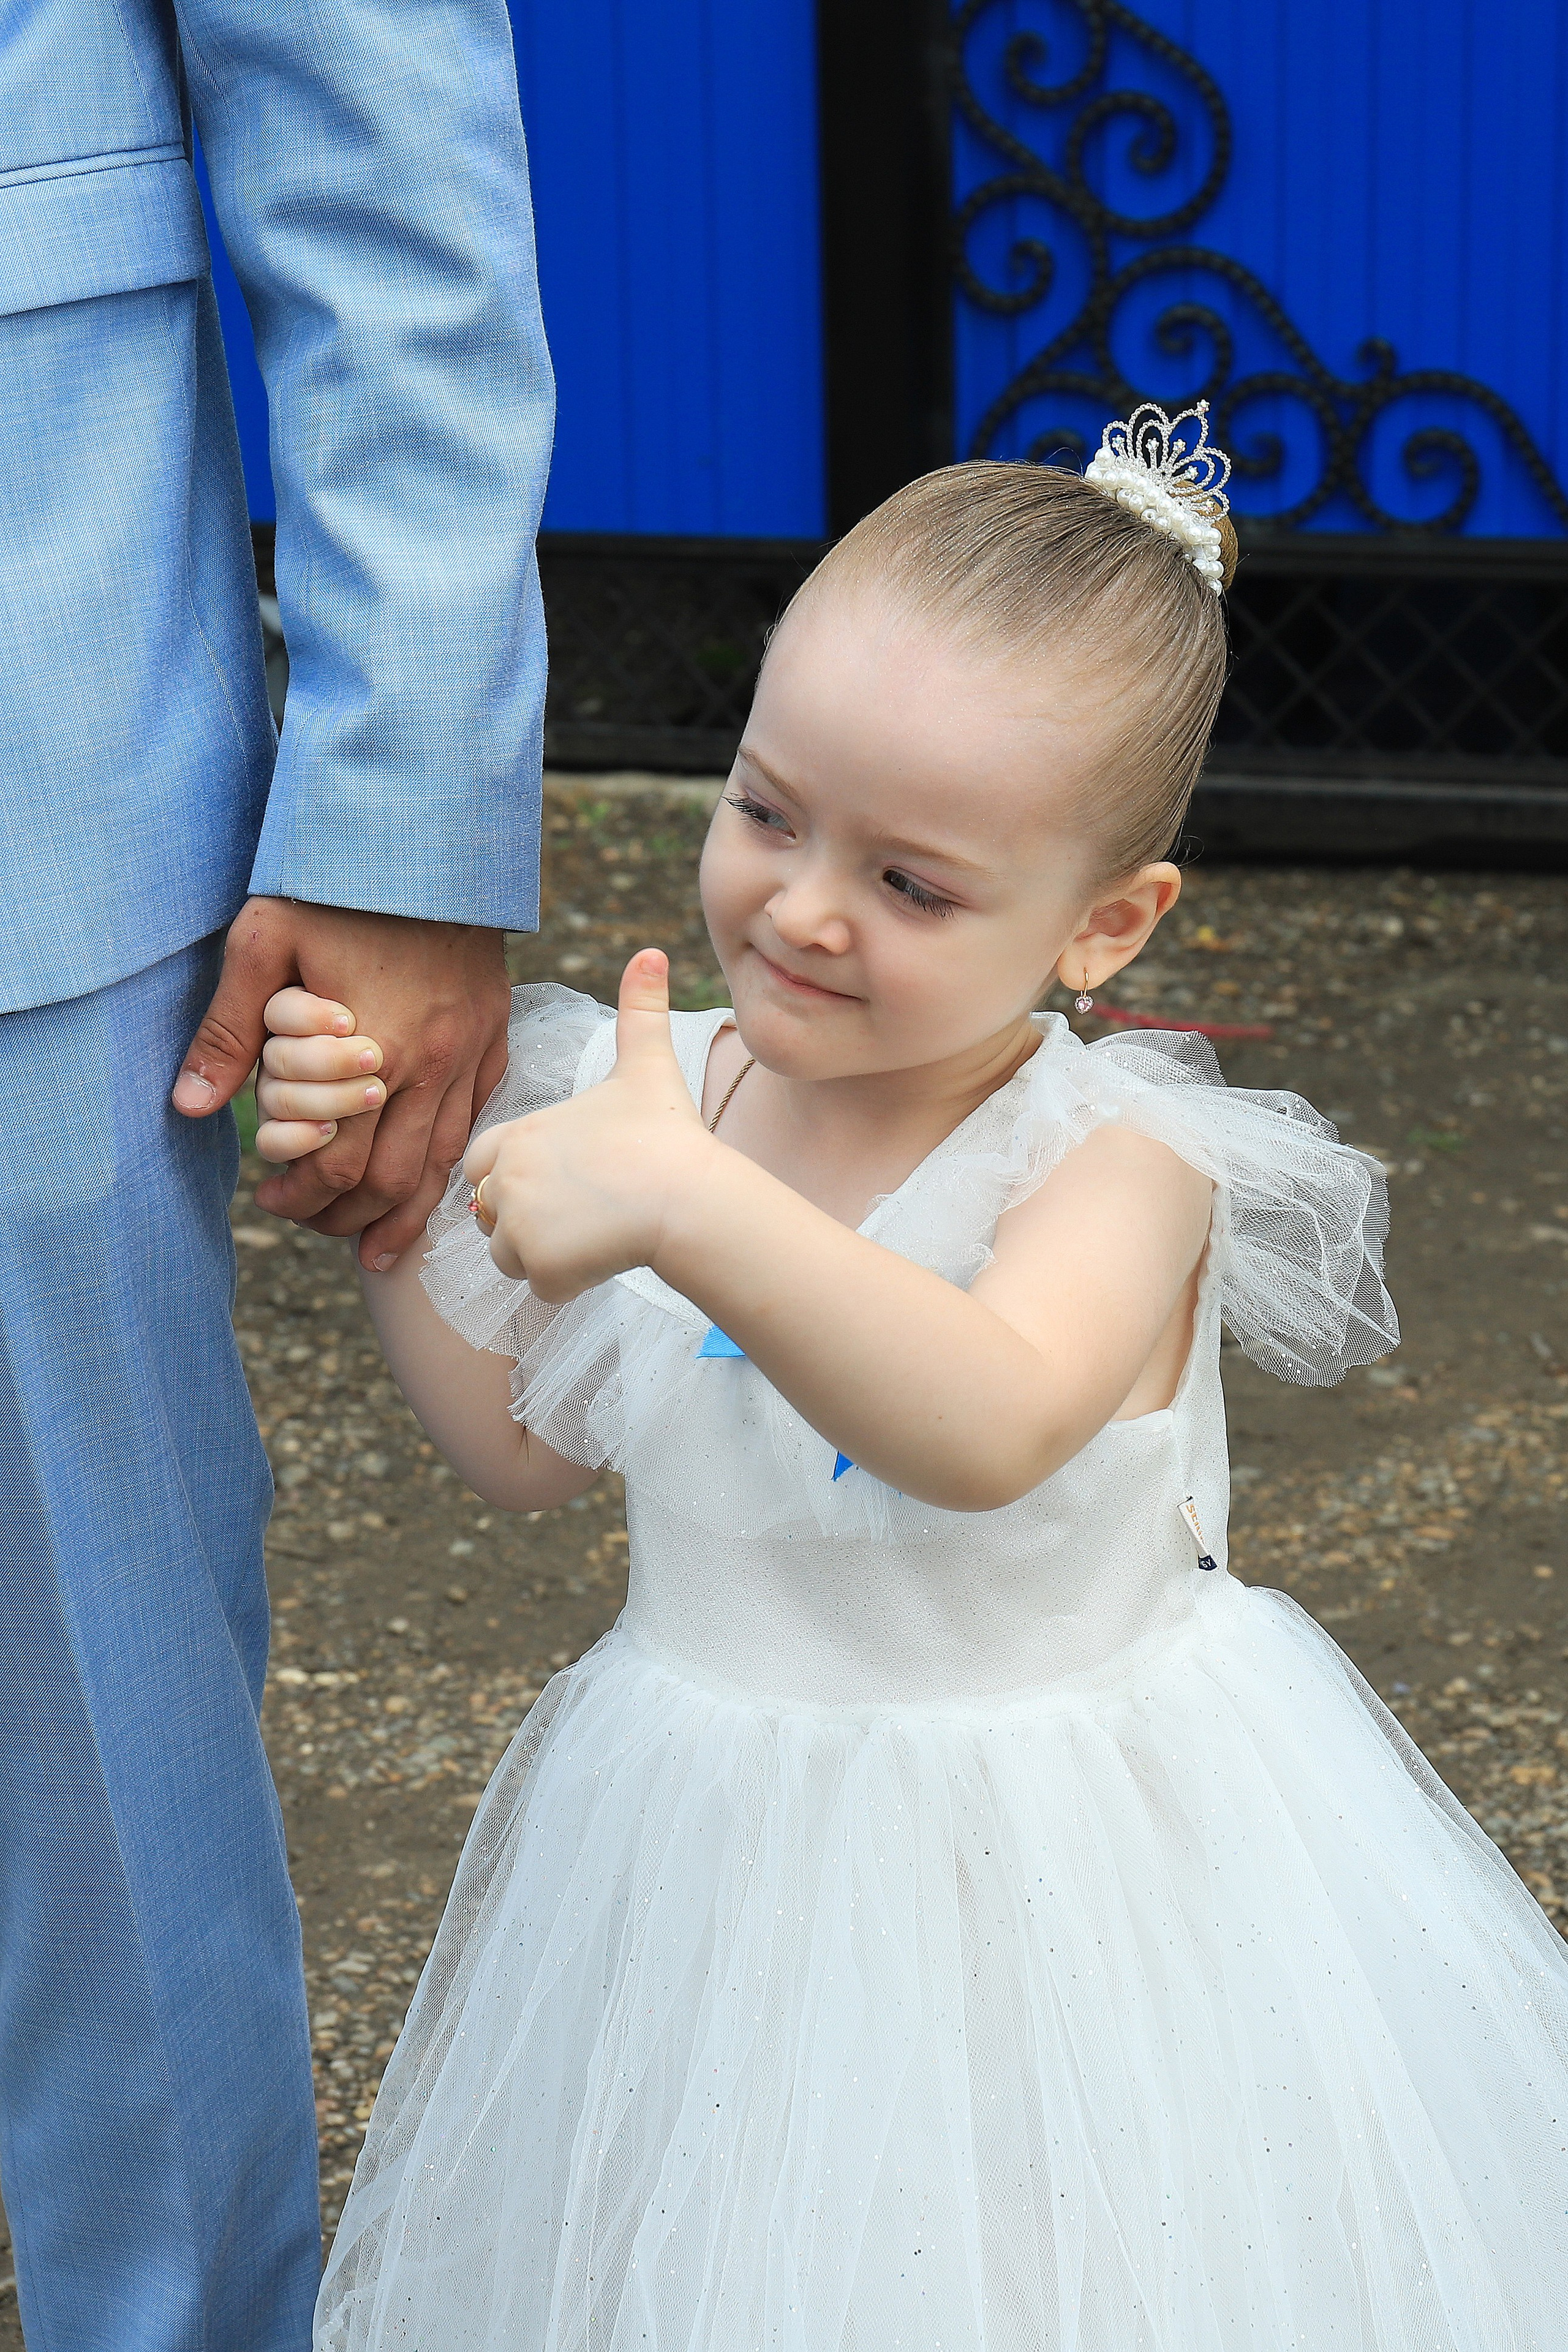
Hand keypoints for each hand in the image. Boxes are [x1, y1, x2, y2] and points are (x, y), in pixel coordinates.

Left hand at [173, 898, 510, 1268]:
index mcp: (374, 1051)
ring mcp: (469, 1055)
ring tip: (373, 1246)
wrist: (431, 839)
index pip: (337, 1163)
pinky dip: (449, 1169)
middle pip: (391, 1180)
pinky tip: (427, 1189)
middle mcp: (430, 1066)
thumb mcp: (263, 939)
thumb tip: (192, 1106)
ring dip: (403, 1213)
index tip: (270, 1199)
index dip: (300, 1197)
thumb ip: (228, 1028)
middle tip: (310, 1224)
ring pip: (442, 1165)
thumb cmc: (337, 885)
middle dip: (345, 1218)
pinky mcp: (492, 1040)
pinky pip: (475, 1126)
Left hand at [465, 950, 713, 1300]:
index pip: (480, 1163)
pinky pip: (541, 1285)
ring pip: (511, 1254)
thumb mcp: (647, 1064)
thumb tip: (652, 951)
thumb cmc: (666, 1133)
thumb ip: (640, 1010)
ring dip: (548, 1252)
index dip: (518, 1174)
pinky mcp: (539, 1266)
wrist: (687, 1196)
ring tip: (600, 1231)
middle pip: (492, 1214)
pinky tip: (608, 1254)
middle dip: (529, 1218)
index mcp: (516, 1133)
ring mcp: (517, 1224)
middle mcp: (503, 1178)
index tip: (567, 1177)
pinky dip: (569, 1280)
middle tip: (587, 1209)